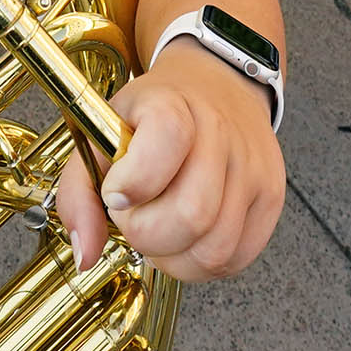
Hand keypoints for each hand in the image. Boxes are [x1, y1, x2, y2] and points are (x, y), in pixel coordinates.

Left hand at [49, 44, 284, 282]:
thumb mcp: (101, 133)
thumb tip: (86, 254)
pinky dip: (201, 263)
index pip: (166, 141)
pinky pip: (237, 258)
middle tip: (134, 216)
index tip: (115, 192)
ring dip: (173, 256)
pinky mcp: (271, 199)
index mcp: (172, 105)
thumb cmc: (152, 114)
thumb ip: (78, 193)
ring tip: (159, 230)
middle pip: (191, 215)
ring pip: (214, 249)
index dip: (133, 182)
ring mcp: (253, 169)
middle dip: (147, 234)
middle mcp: (222, 134)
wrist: (216, 87)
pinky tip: (185, 239)